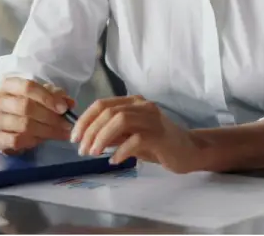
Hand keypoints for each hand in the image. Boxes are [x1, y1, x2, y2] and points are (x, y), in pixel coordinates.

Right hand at [0, 78, 74, 152]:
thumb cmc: (19, 103)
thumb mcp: (35, 94)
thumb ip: (53, 96)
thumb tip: (70, 103)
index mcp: (8, 84)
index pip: (28, 87)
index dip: (48, 98)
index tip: (64, 108)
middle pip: (27, 107)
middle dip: (51, 117)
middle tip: (67, 125)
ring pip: (24, 126)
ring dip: (47, 131)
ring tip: (61, 133)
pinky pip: (17, 141)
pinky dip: (34, 141)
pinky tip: (43, 139)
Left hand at [72, 95, 201, 172]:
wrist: (188, 150)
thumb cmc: (158, 144)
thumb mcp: (131, 136)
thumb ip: (113, 133)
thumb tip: (88, 137)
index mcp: (133, 103)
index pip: (102, 104)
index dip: (84, 120)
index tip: (74, 138)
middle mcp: (142, 106)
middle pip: (108, 111)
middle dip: (90, 131)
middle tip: (82, 150)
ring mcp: (152, 119)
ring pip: (120, 120)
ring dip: (102, 137)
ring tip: (94, 154)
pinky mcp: (159, 135)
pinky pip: (135, 139)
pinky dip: (120, 150)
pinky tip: (114, 160)